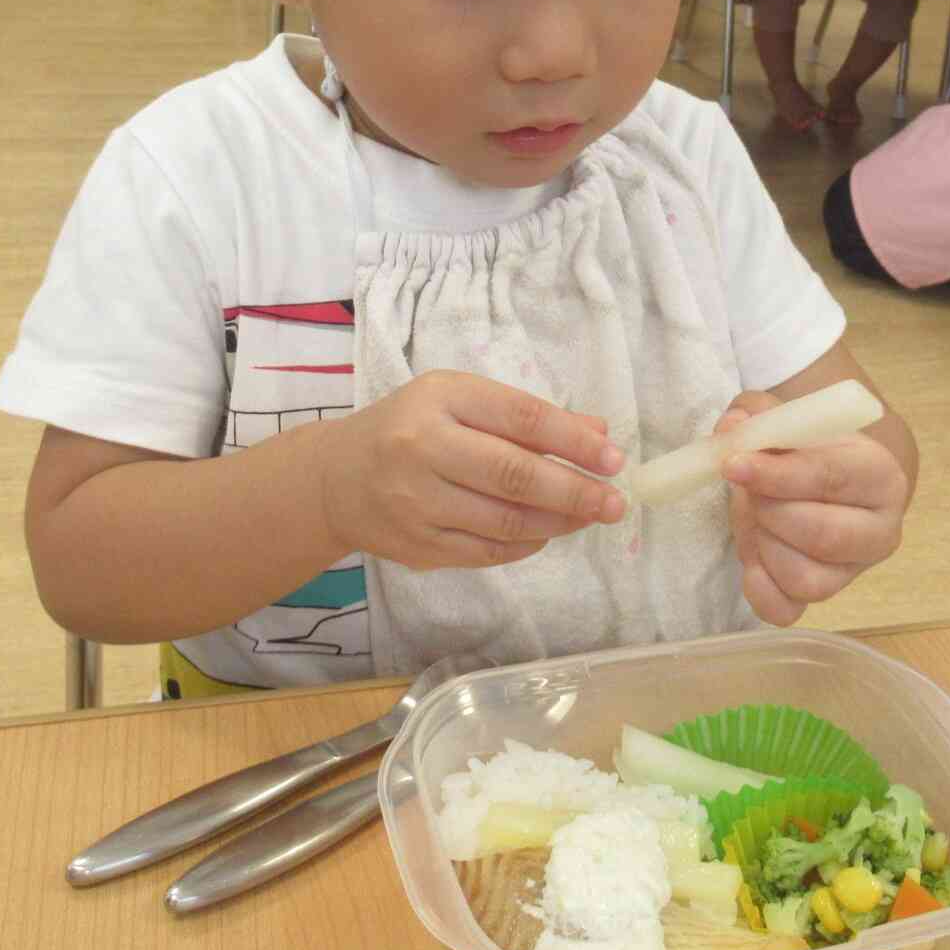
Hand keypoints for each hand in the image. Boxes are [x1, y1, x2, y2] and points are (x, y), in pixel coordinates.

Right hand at [323, 371, 625, 571]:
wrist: (333, 479)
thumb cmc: (408, 428)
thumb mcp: (459, 401)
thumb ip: (525, 416)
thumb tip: (597, 432)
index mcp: (439, 399)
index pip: (520, 418)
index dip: (573, 441)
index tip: (613, 458)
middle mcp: (423, 449)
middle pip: (514, 475)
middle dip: (575, 491)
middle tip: (615, 503)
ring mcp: (417, 503)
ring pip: (505, 520)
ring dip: (558, 521)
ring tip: (588, 516)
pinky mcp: (417, 546)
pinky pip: (486, 551)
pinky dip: (525, 544)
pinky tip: (545, 532)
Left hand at [714, 392, 908, 626]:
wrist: (824, 483)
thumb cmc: (808, 449)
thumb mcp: (787, 419)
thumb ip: (758, 415)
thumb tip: (733, 430)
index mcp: (880, 475)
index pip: (830, 478)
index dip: (776, 474)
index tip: (733, 465)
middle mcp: (881, 530)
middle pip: (821, 535)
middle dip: (769, 512)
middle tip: (748, 492)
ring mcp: (855, 572)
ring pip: (803, 578)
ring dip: (762, 546)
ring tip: (756, 517)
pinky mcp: (826, 598)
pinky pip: (785, 611)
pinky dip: (758, 587)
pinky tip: (752, 555)